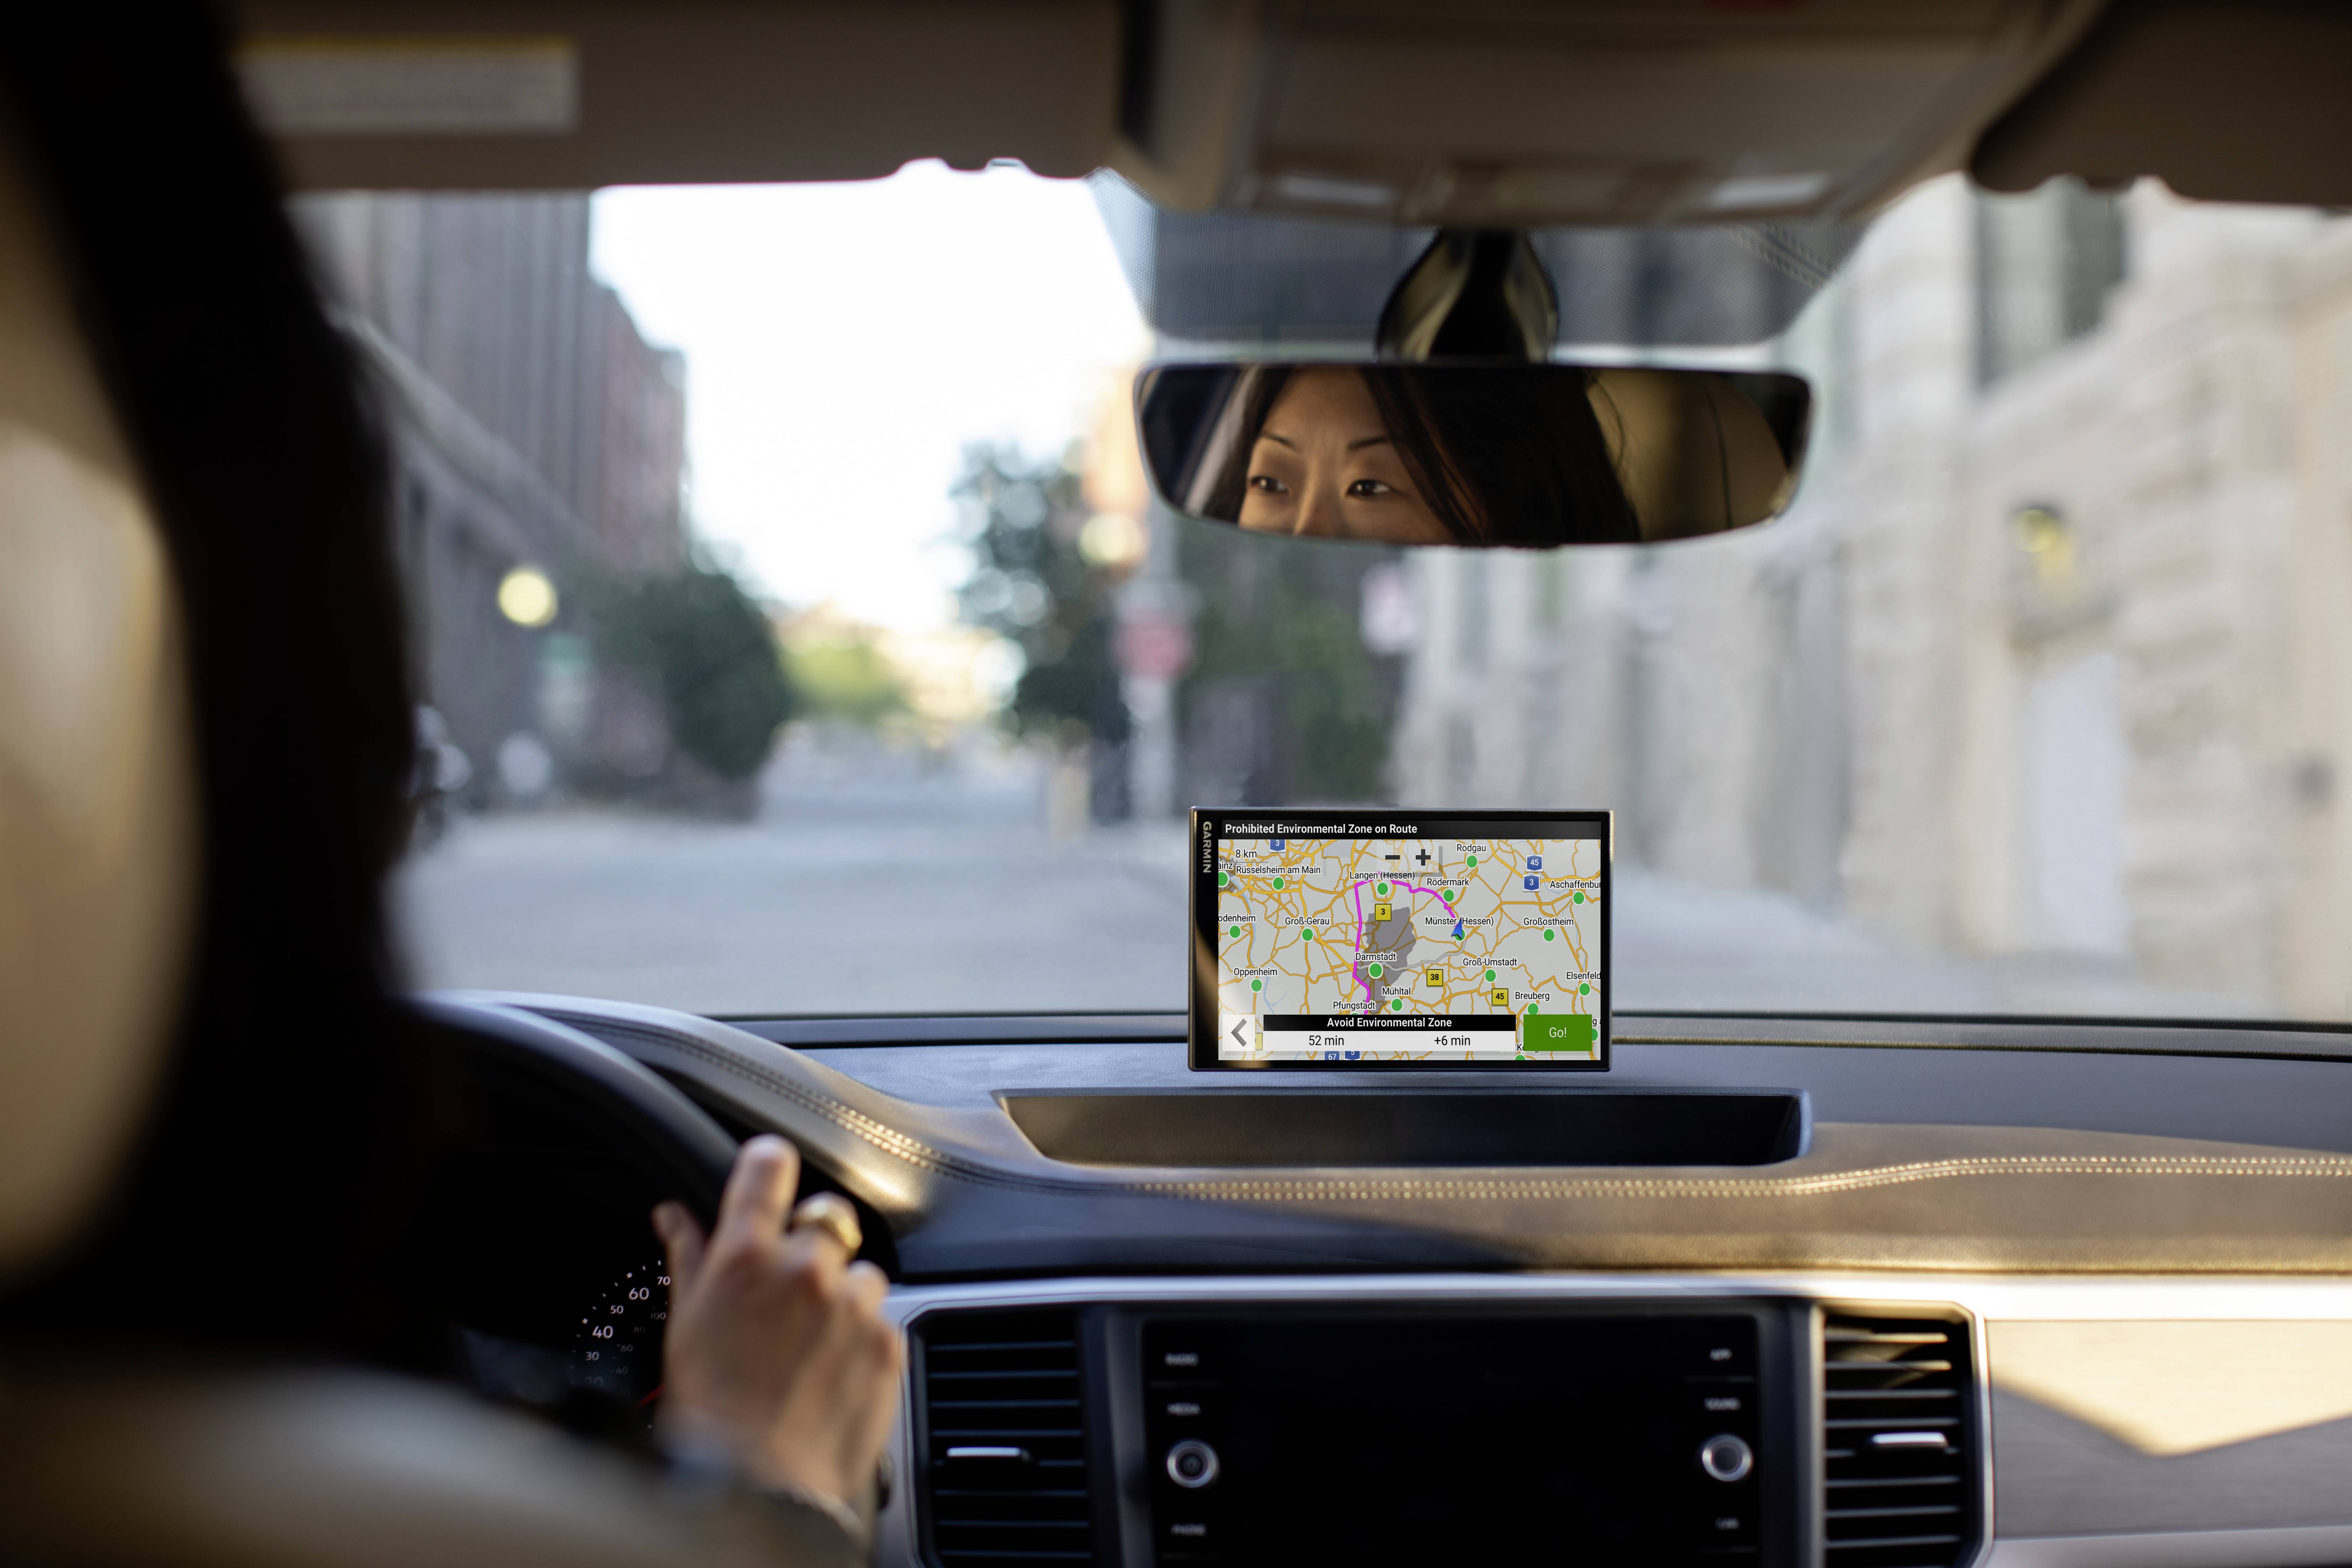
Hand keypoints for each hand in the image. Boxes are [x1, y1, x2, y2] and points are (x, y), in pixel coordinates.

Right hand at [652, 1135, 901, 1510]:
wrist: (754, 1485)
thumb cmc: (709, 1411)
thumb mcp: (685, 1324)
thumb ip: (689, 1257)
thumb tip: (675, 1215)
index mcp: (746, 1256)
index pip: (769, 1165)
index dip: (769, 1164)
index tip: (769, 1172)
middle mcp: (805, 1270)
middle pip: (825, 1217)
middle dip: (810, 1245)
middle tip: (787, 1293)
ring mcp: (851, 1305)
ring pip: (858, 1272)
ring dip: (840, 1295)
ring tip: (809, 1344)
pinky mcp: (886, 1341)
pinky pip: (880, 1317)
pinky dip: (861, 1336)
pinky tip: (830, 1370)